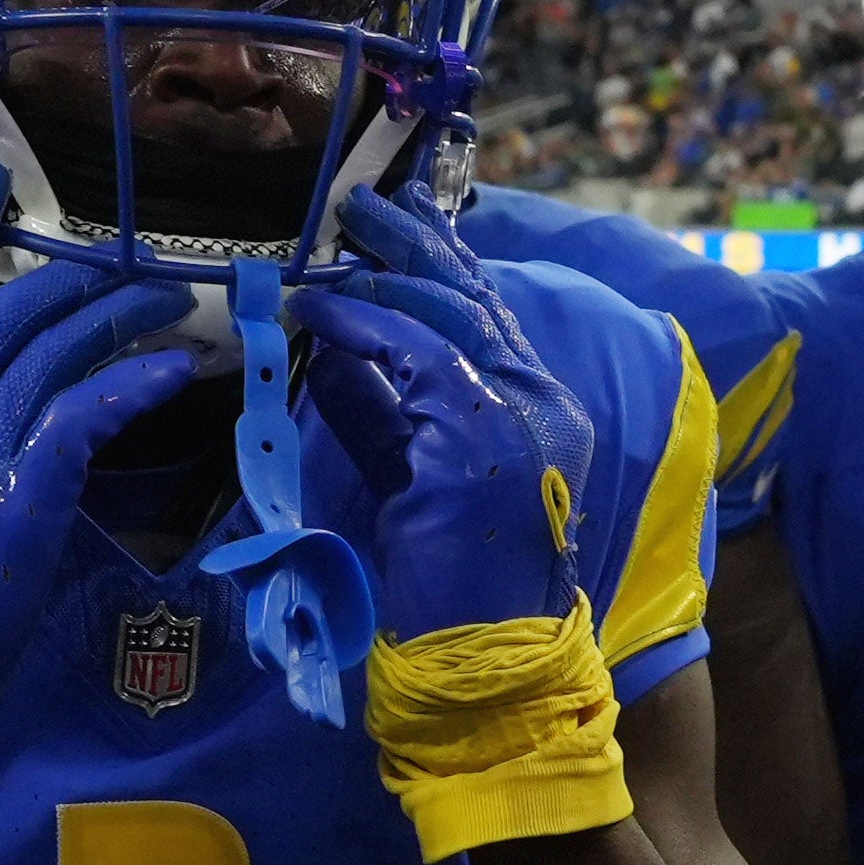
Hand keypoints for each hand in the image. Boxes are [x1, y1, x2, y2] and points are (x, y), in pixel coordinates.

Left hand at [291, 219, 595, 645]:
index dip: (442, 264)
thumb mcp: (412, 476)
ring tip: (335, 245)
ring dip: (383, 273)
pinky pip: (412, 353)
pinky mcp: (479, 432)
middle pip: (475, 297)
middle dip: (417, 242)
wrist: (485, 660)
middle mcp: (542, 400)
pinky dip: (362, 324)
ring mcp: (519, 413)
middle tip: (365, 204)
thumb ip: (384, 414)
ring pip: (446, 314)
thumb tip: (337, 354)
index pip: (488, 318)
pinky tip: (321, 309)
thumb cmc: (449, 586)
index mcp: (540, 410)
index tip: (400, 225)